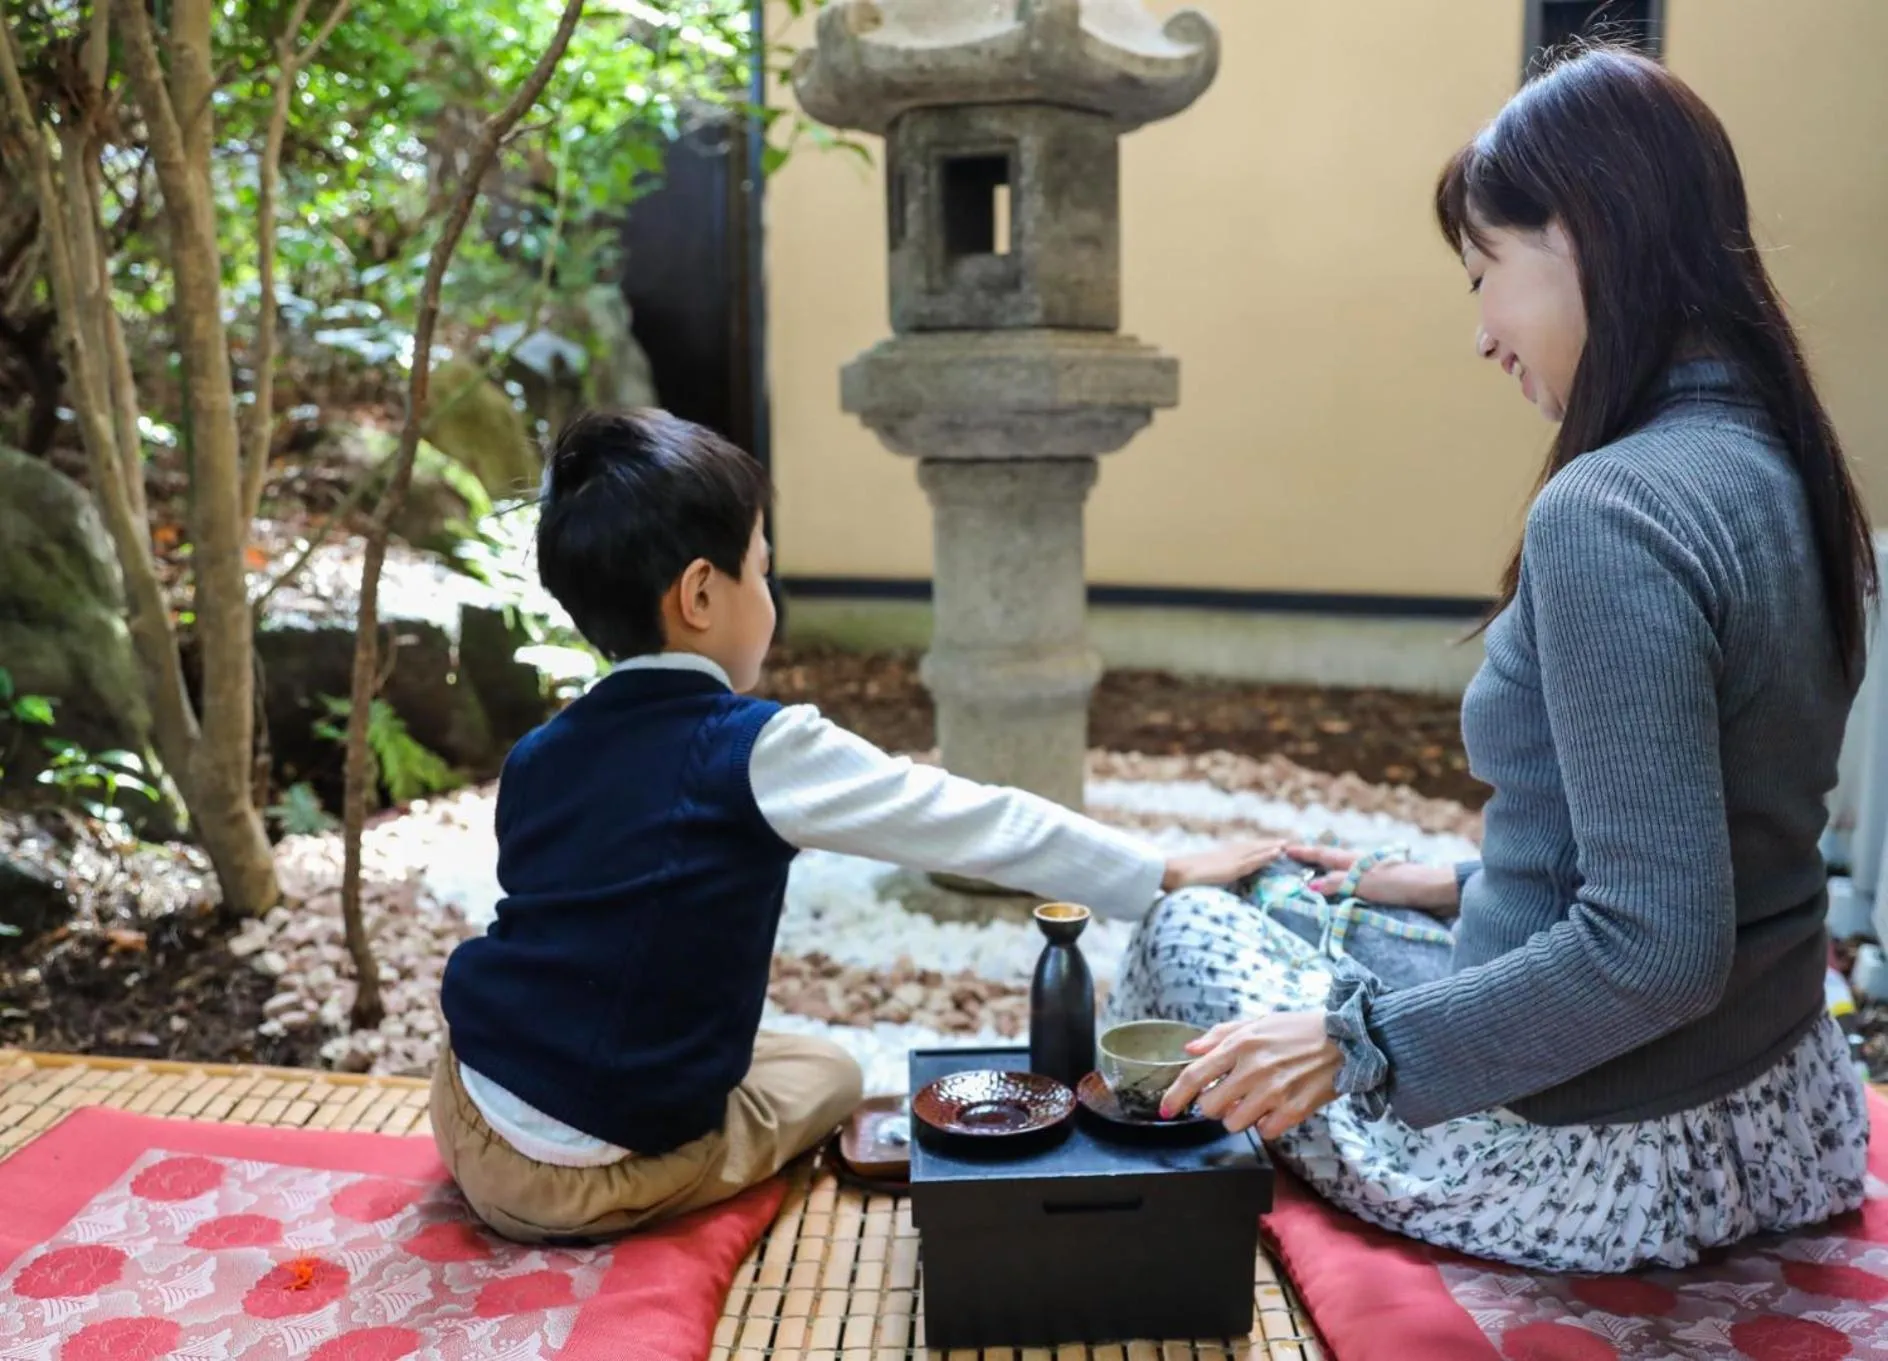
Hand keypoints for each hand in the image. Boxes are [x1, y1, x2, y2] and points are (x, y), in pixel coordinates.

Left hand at [1159, 1012, 1341, 1138]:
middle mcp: (1253, 1068)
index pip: (1195, 1075)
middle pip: (1210, 1107)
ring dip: (1238, 1117)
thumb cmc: (1299, 1029)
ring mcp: (1274, 1091)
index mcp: (1241, 1044)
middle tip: (1227, 1097)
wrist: (1348, 1039)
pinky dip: (1265, 1125)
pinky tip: (1275, 1109)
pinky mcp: (1295, 1109)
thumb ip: (1220, 1035)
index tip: (1165, 1110)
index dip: (1174, 1096)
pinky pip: (1264, 1132)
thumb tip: (1190, 1050)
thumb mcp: (1258, 1022)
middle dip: (1213, 1107)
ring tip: (1255, 1101)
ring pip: (1234, 1123)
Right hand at [1162, 839, 1287, 891]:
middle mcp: (1225, 857)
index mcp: (1217, 860)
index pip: (1240, 853)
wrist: (1170, 874)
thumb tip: (1202, 892)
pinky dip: (1267, 855)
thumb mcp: (1193, 884)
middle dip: (1266, 846)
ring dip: (1271, 847)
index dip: (1253, 850)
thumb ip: (1202, 886)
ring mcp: (1229, 861)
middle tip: (1284, 842)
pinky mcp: (1231, 868)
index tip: (1265, 847)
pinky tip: (1278, 852)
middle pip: (1250, 849)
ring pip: (1255, 852)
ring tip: (1287, 844)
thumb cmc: (1177, 882)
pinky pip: (1253, 860)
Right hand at [1285, 844, 1458, 912]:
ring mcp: (1373, 877)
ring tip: (1311, 881)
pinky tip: (1341, 897)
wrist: (1437, 892)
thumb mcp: (1365, 883)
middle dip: (1312, 862)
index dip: (1303, 852)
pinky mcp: (1384, 891)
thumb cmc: (1401, 884)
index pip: (1322, 854)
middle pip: (1331, 862)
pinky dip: (1342, 890)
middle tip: (1292, 864)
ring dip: (1327, 876)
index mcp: (1354, 860)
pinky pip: (1354, 889)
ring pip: (1343, 875)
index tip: (1284, 849)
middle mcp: (1362, 866)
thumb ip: (1338, 883)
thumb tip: (1310, 883)